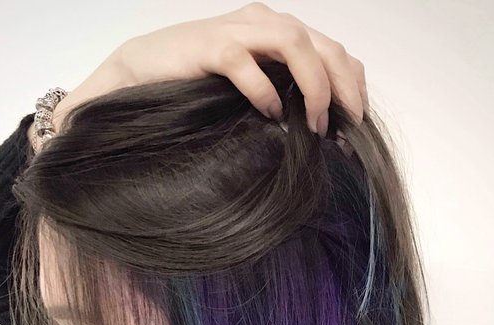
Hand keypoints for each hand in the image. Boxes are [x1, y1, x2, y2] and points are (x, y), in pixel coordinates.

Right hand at [57, 2, 368, 137]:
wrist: (139, 69)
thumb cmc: (197, 85)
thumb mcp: (251, 88)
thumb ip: (283, 96)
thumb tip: (320, 133)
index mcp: (279, 31)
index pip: (334, 51)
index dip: (351, 87)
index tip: (354, 127)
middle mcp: (264, 23)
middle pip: (324, 45)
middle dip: (342, 89)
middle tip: (346, 129)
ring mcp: (237, 31)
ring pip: (294, 44)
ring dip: (312, 86)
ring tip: (312, 125)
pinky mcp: (209, 47)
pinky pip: (245, 63)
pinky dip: (263, 90)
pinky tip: (268, 115)